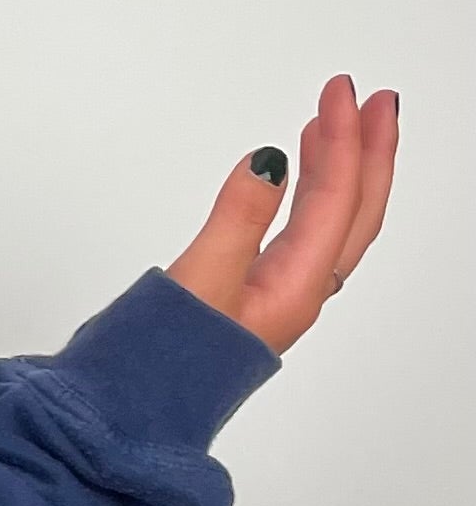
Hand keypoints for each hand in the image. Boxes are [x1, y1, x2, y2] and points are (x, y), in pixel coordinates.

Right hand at [166, 72, 399, 352]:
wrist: (132, 412)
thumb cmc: (163, 360)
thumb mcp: (199, 281)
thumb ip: (236, 217)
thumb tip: (270, 160)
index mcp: (297, 287)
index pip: (335, 199)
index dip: (342, 141)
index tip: (339, 93)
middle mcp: (302, 289)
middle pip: (356, 210)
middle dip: (369, 151)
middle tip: (373, 98)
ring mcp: (283, 291)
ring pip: (335, 220)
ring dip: (344, 168)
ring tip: (339, 123)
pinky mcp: (259, 291)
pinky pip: (308, 231)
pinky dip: (313, 192)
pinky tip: (298, 174)